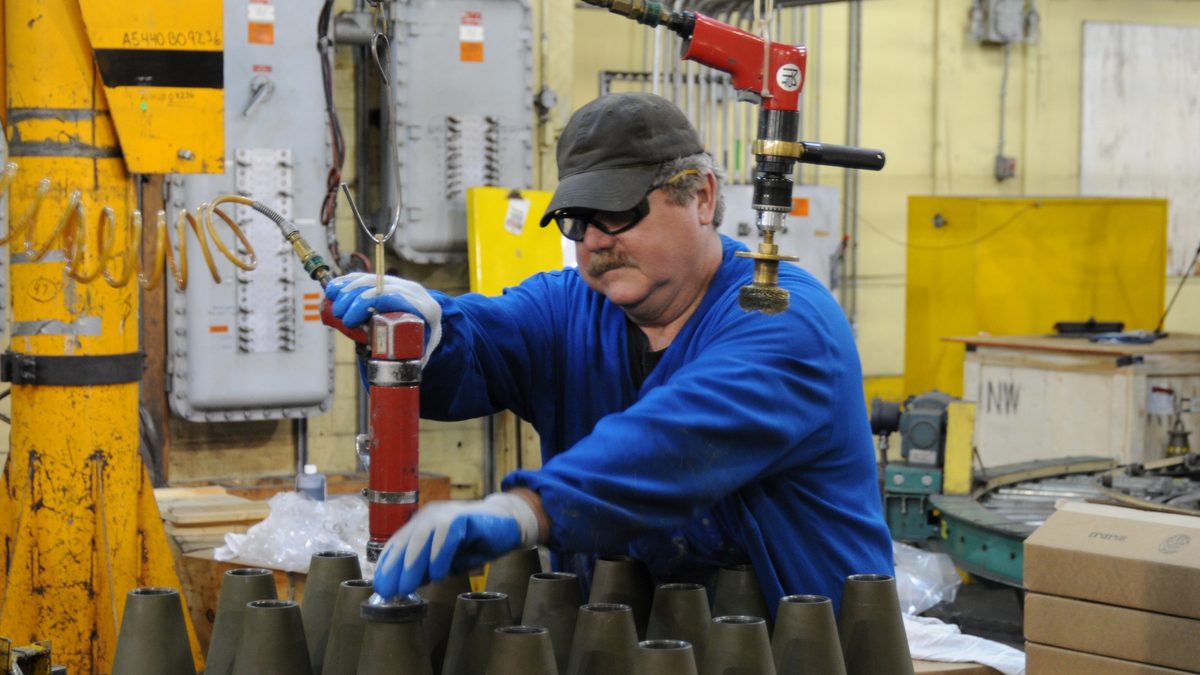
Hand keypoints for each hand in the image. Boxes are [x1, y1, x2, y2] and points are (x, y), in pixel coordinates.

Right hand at [324, 272, 442, 364]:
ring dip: (348, 288)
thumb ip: (413, 360)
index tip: (350, 321)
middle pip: (380, 287)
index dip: (368, 304)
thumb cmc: (426, 337)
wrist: (432, 317)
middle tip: (339, 315)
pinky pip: (367, 277)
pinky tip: (334, 288)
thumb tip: (397, 375)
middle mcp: (413, 291)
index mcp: (424, 308)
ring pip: (372, 279)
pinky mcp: (389, 280)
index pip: (393, 298)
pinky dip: (348, 281)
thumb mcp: (423, 349)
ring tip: (331, 301)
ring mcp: (401, 283)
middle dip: (354, 298)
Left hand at [373, 492, 539, 598]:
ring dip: (414, 564)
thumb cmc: (475, 544)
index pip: (397, 544)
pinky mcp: (464, 517)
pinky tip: (439, 573)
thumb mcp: (446, 561)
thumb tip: (405, 585)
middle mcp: (429, 516)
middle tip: (390, 591)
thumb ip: (427, 569)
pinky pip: (447, 534)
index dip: (387, 565)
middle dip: (395, 568)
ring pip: (422, 537)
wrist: (507, 524)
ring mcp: (445, 514)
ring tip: (408, 586)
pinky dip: (440, 554)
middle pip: (406, 541)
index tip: (381, 587)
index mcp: (421, 525)